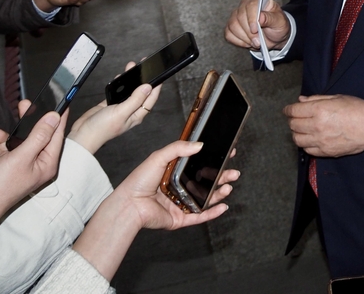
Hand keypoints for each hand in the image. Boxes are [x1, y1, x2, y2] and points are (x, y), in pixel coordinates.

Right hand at [0, 104, 66, 234]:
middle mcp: (38, 165)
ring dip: (17, 130)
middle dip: (35, 120)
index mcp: (47, 164)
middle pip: (41, 136)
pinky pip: (10, 148)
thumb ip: (39, 136)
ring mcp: (23, 166)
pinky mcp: (8, 166)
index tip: (63, 104)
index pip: (57, 136)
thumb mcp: (23, 156)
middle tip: (29, 105)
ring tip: (14, 116)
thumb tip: (54, 119)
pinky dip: (4, 141)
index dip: (59, 119)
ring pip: (24, 140)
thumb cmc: (0, 187)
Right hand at [69, 63, 160, 154]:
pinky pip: (118, 91)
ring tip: (132, 67)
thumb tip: (148, 87)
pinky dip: (120, 83)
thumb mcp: (121, 112)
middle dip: (144, 79)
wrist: (83, 134)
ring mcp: (120, 107)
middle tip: (145, 66)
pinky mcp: (110, 104)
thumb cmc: (102, 129)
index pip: (151, 98)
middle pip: (141, 93)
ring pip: (130, 91)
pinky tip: (120, 77)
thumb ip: (135, 100)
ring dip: (131, 79)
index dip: (156, 86)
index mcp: (136, 115)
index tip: (159, 75)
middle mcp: (131, 111)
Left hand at [73, 139, 238, 280]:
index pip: (199, 165)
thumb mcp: (158, 157)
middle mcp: (180, 188)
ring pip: (206, 199)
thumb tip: (199, 145)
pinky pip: (199, 216)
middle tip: (234, 173)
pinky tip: (223, 207)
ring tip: (228, 187)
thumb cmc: (138, 181)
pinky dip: (212, 213)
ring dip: (219, 193)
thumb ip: (178, 149)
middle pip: (206, 182)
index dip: (214, 160)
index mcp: (176, 173)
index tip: (228, 154)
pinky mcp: (180, 218)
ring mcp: (181, 203)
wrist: (129, 205)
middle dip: (222, 177)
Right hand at [224, 0, 290, 51]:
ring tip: (255, 41)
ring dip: (245, 37)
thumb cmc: (278, 26)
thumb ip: (270, 19)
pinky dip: (239, 41)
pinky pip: (229, 34)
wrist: (274, 37)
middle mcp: (245, 4)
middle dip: (249, 32)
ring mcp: (237, 15)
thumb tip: (260, 17)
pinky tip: (248, 42)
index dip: (252, 18)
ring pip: (233, 25)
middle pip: (240, 16)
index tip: (255, 29)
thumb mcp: (279, 22)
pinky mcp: (231, 26)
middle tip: (259, 40)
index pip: (251, 5)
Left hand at [284, 94, 363, 157]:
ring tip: (301, 129)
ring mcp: (321, 140)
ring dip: (296, 133)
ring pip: (297, 139)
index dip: (288, 110)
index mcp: (319, 110)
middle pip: (293, 125)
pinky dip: (305, 144)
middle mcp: (317, 126)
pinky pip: (308, 150)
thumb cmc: (357, 109)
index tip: (287, 110)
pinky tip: (310, 139)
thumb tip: (301, 100)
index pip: (294, 111)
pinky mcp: (326, 151)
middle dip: (291, 120)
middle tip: (295, 118)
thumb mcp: (337, 97)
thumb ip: (316, 99)